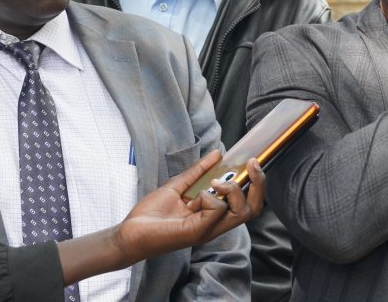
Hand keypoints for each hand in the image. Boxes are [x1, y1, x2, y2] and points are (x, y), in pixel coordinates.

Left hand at [59, 150, 265, 284]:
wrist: (129, 233)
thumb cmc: (151, 214)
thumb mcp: (177, 186)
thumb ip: (198, 172)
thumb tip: (217, 154)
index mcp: (214, 214)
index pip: (248, 203)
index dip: (256, 183)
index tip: (252, 162)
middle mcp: (215, 224)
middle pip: (253, 209)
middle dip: (258, 184)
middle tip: (251, 165)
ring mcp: (208, 230)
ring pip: (241, 212)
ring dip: (233, 191)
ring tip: (215, 184)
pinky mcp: (197, 232)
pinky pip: (217, 211)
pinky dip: (210, 198)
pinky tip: (194, 199)